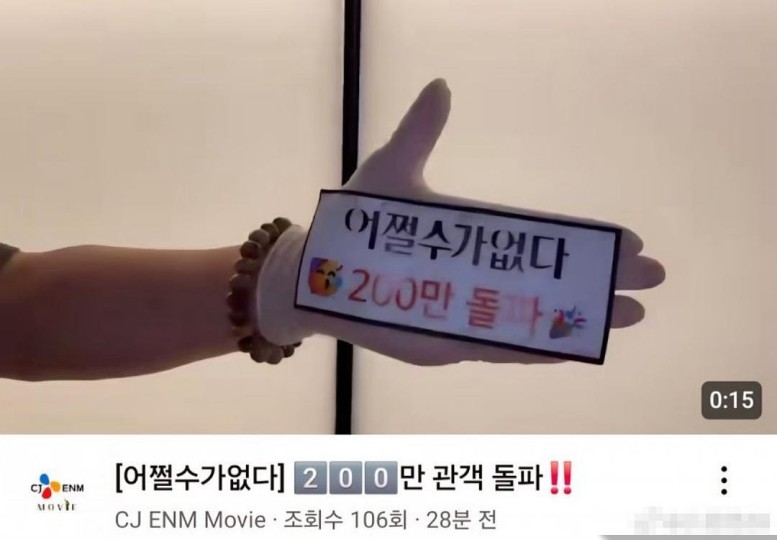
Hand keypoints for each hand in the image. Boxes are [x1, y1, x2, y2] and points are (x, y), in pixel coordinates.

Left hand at [257, 79, 664, 365]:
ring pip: (534, 316)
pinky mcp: (447, 339)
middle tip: (651, 277)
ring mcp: (468, 309)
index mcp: (476, 235)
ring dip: (580, 318)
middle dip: (600, 279)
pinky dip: (535, 347)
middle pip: (550, 278)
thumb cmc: (356, 225)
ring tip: (628, 316)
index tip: (628, 240)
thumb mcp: (392, 169)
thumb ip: (420, 132)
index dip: (583, 239)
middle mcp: (480, 274)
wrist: (317, 273)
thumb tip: (442, 86)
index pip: (541, 236)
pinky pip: (499, 346)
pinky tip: (571, 346)